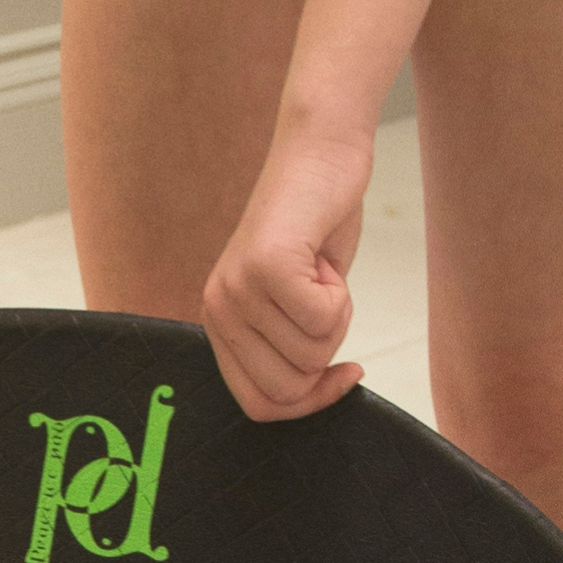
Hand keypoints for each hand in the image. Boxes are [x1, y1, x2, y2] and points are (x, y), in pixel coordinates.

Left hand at [203, 114, 371, 420]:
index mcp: (220, 326)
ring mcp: (238, 290)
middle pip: (288, 390)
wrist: (319, 156)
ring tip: (319, 270)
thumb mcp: (296, 302)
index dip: (310, 402)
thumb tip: (316, 394)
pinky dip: (342, 296)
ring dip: (337, 316)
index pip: (260, 405)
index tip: (345, 373)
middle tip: (323, 299)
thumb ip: (290, 348)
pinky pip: (324, 321)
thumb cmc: (315, 228)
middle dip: (327, 355)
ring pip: (312, 355)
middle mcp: (218, 311)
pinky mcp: (265, 268)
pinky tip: (323, 258)